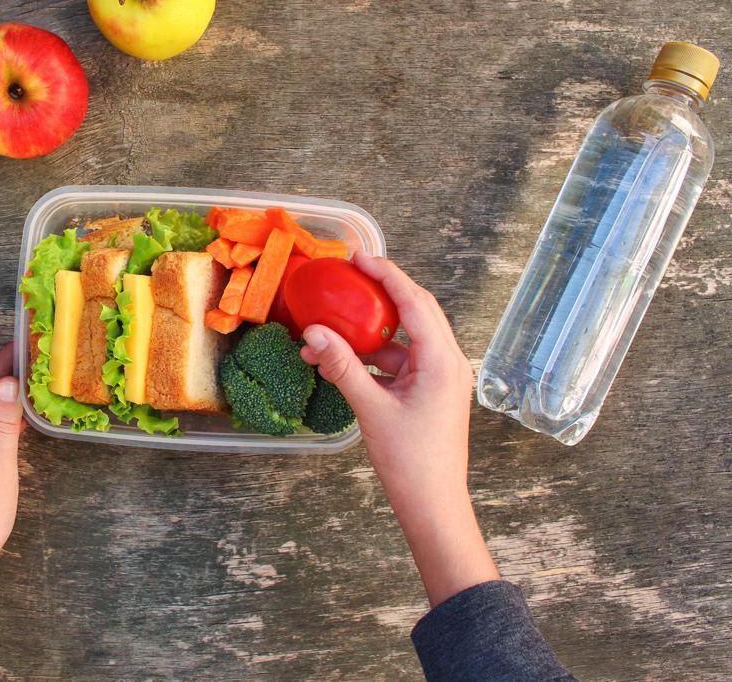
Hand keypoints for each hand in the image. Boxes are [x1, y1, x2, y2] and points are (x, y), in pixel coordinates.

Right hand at [300, 254, 497, 606]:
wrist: (433, 506)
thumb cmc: (410, 462)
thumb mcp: (371, 409)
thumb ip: (343, 366)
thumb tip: (314, 333)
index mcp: (443, 361)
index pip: (415, 302)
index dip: (387, 275)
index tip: (359, 257)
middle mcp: (448, 363)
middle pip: (416, 312)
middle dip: (381, 292)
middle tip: (350, 274)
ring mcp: (441, 379)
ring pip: (405, 339)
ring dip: (370, 333)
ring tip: (331, 330)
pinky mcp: (431, 394)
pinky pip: (402, 363)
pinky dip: (374, 358)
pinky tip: (343, 362)